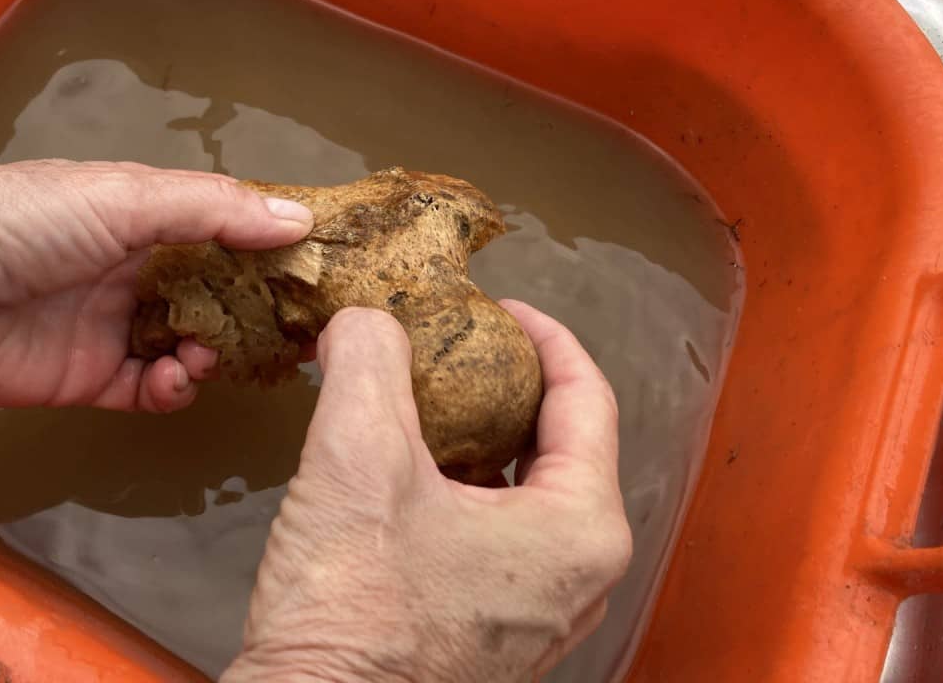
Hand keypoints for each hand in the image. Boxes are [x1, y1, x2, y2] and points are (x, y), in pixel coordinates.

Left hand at [0, 161, 312, 410]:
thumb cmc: (14, 220)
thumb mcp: (123, 198)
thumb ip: (211, 210)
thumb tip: (297, 220)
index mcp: (141, 213)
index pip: (224, 228)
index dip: (270, 248)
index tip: (319, 270)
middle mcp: (131, 267)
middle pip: (213, 292)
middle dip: (253, 310)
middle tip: (298, 333)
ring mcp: (108, 325)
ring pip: (187, 345)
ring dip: (212, 351)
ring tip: (212, 353)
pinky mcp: (85, 378)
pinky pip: (147, 390)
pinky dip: (171, 389)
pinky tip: (174, 380)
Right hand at [222, 302, 630, 682]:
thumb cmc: (354, 611)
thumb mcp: (357, 455)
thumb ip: (369, 359)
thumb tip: (366, 317)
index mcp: (580, 529)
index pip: (588, 397)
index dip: (542, 335)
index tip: (493, 308)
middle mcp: (577, 576)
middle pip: (562, 444)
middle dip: (508, 384)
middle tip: (454, 347)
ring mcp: (537, 614)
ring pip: (526, 492)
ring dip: (480, 435)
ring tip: (424, 398)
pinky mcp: (491, 634)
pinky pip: (497, 536)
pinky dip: (462, 487)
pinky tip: (404, 470)